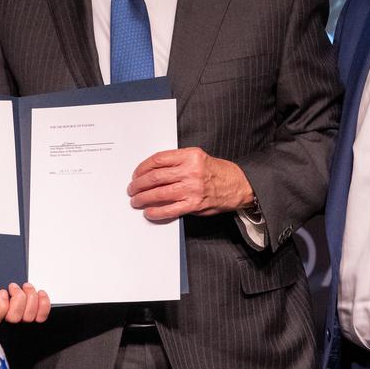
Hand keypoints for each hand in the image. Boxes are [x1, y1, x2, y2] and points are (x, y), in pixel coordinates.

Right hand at [0, 282, 51, 325]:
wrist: (6, 293)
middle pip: (14, 317)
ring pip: (29, 316)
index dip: (1, 306)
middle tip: (14, 287)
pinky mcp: (34, 318)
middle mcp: (7, 322)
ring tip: (26, 287)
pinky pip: (41, 316)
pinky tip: (40, 294)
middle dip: (17, 298)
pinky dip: (43, 303)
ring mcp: (21, 321)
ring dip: (30, 296)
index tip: (2, 292)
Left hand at [127, 147, 254, 221]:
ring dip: (143, 198)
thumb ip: (177, 162)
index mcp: (190, 156)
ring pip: (159, 193)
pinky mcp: (194, 204)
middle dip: (139, 184)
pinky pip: (170, 209)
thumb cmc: (216, 171)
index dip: (143, 167)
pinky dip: (157, 212)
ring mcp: (192, 188)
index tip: (136, 174)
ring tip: (136, 200)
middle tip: (132, 189)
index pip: (158, 160)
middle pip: (155, 177)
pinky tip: (149, 212)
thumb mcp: (198, 157)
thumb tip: (152, 172)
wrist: (238, 185)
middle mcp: (190, 171)